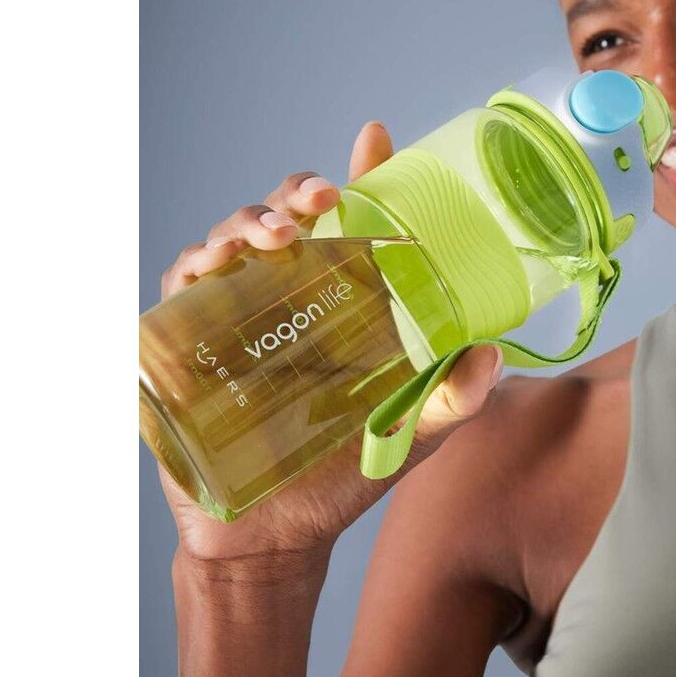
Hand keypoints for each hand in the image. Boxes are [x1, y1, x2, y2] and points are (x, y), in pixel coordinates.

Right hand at [155, 121, 504, 572]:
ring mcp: (233, 315)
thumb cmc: (342, 478)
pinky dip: (192, 266)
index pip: (351, 226)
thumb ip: (453, 398)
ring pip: (229, 239)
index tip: (373, 138)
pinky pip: (180, 287)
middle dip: (295, 194)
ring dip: (247, 223)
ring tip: (277, 240)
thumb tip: (495, 351)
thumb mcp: (410, 434)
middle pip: (283, 217)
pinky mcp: (187, 343)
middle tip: (320, 202)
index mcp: (342, 302)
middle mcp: (287, 296)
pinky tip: (212, 269)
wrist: (274, 538)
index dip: (361, 176)